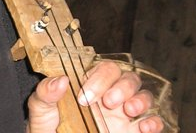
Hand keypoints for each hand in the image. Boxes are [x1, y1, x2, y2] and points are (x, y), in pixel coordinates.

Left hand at [26, 60, 163, 132]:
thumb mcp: (41, 112)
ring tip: (130, 111)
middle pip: (128, 78)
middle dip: (122, 87)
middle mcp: (110, 96)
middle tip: (109, 103)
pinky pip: (154, 121)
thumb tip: (60, 79)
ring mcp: (124, 114)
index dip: (99, 78)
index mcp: (90, 86)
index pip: (104, 69)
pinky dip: (154, 121)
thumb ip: (45, 94)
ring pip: (144, 95)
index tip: (85, 96)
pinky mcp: (134, 131)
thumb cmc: (49, 130)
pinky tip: (145, 127)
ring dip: (141, 99)